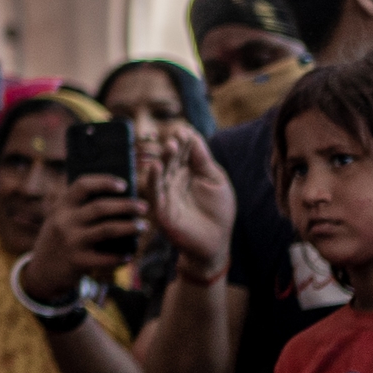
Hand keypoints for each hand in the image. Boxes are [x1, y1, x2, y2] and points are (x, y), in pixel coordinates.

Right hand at [20, 176, 143, 304]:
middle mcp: (65, 222)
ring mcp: (71, 242)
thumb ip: (79, 209)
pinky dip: (121, 256)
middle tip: (144, 207)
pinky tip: (130, 254)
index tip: (124, 185)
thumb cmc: (59, 241)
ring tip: (143, 226)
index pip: (82, 185)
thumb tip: (119, 200)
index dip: (104, 182)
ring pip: (108, 230)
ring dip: (129, 227)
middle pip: (100, 207)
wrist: (41, 272)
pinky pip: (106, 258)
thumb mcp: (60, 220)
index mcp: (61, 207)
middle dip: (126, 205)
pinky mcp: (78, 262)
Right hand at [145, 130, 236, 276]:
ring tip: (169, 146)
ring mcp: (166, 194)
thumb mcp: (216, 180)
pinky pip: (154, 192)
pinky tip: (156, 166)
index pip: (182, 151)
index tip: (185, 130)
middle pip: (170, 159)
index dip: (183, 141)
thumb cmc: (218, 211)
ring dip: (164, 159)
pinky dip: (153, 178)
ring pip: (160, 172)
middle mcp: (173, 179)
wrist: (215, 242)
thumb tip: (193, 134)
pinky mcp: (161, 209)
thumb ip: (203, 160)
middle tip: (176, 137)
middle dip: (173, 147)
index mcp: (187, 171)